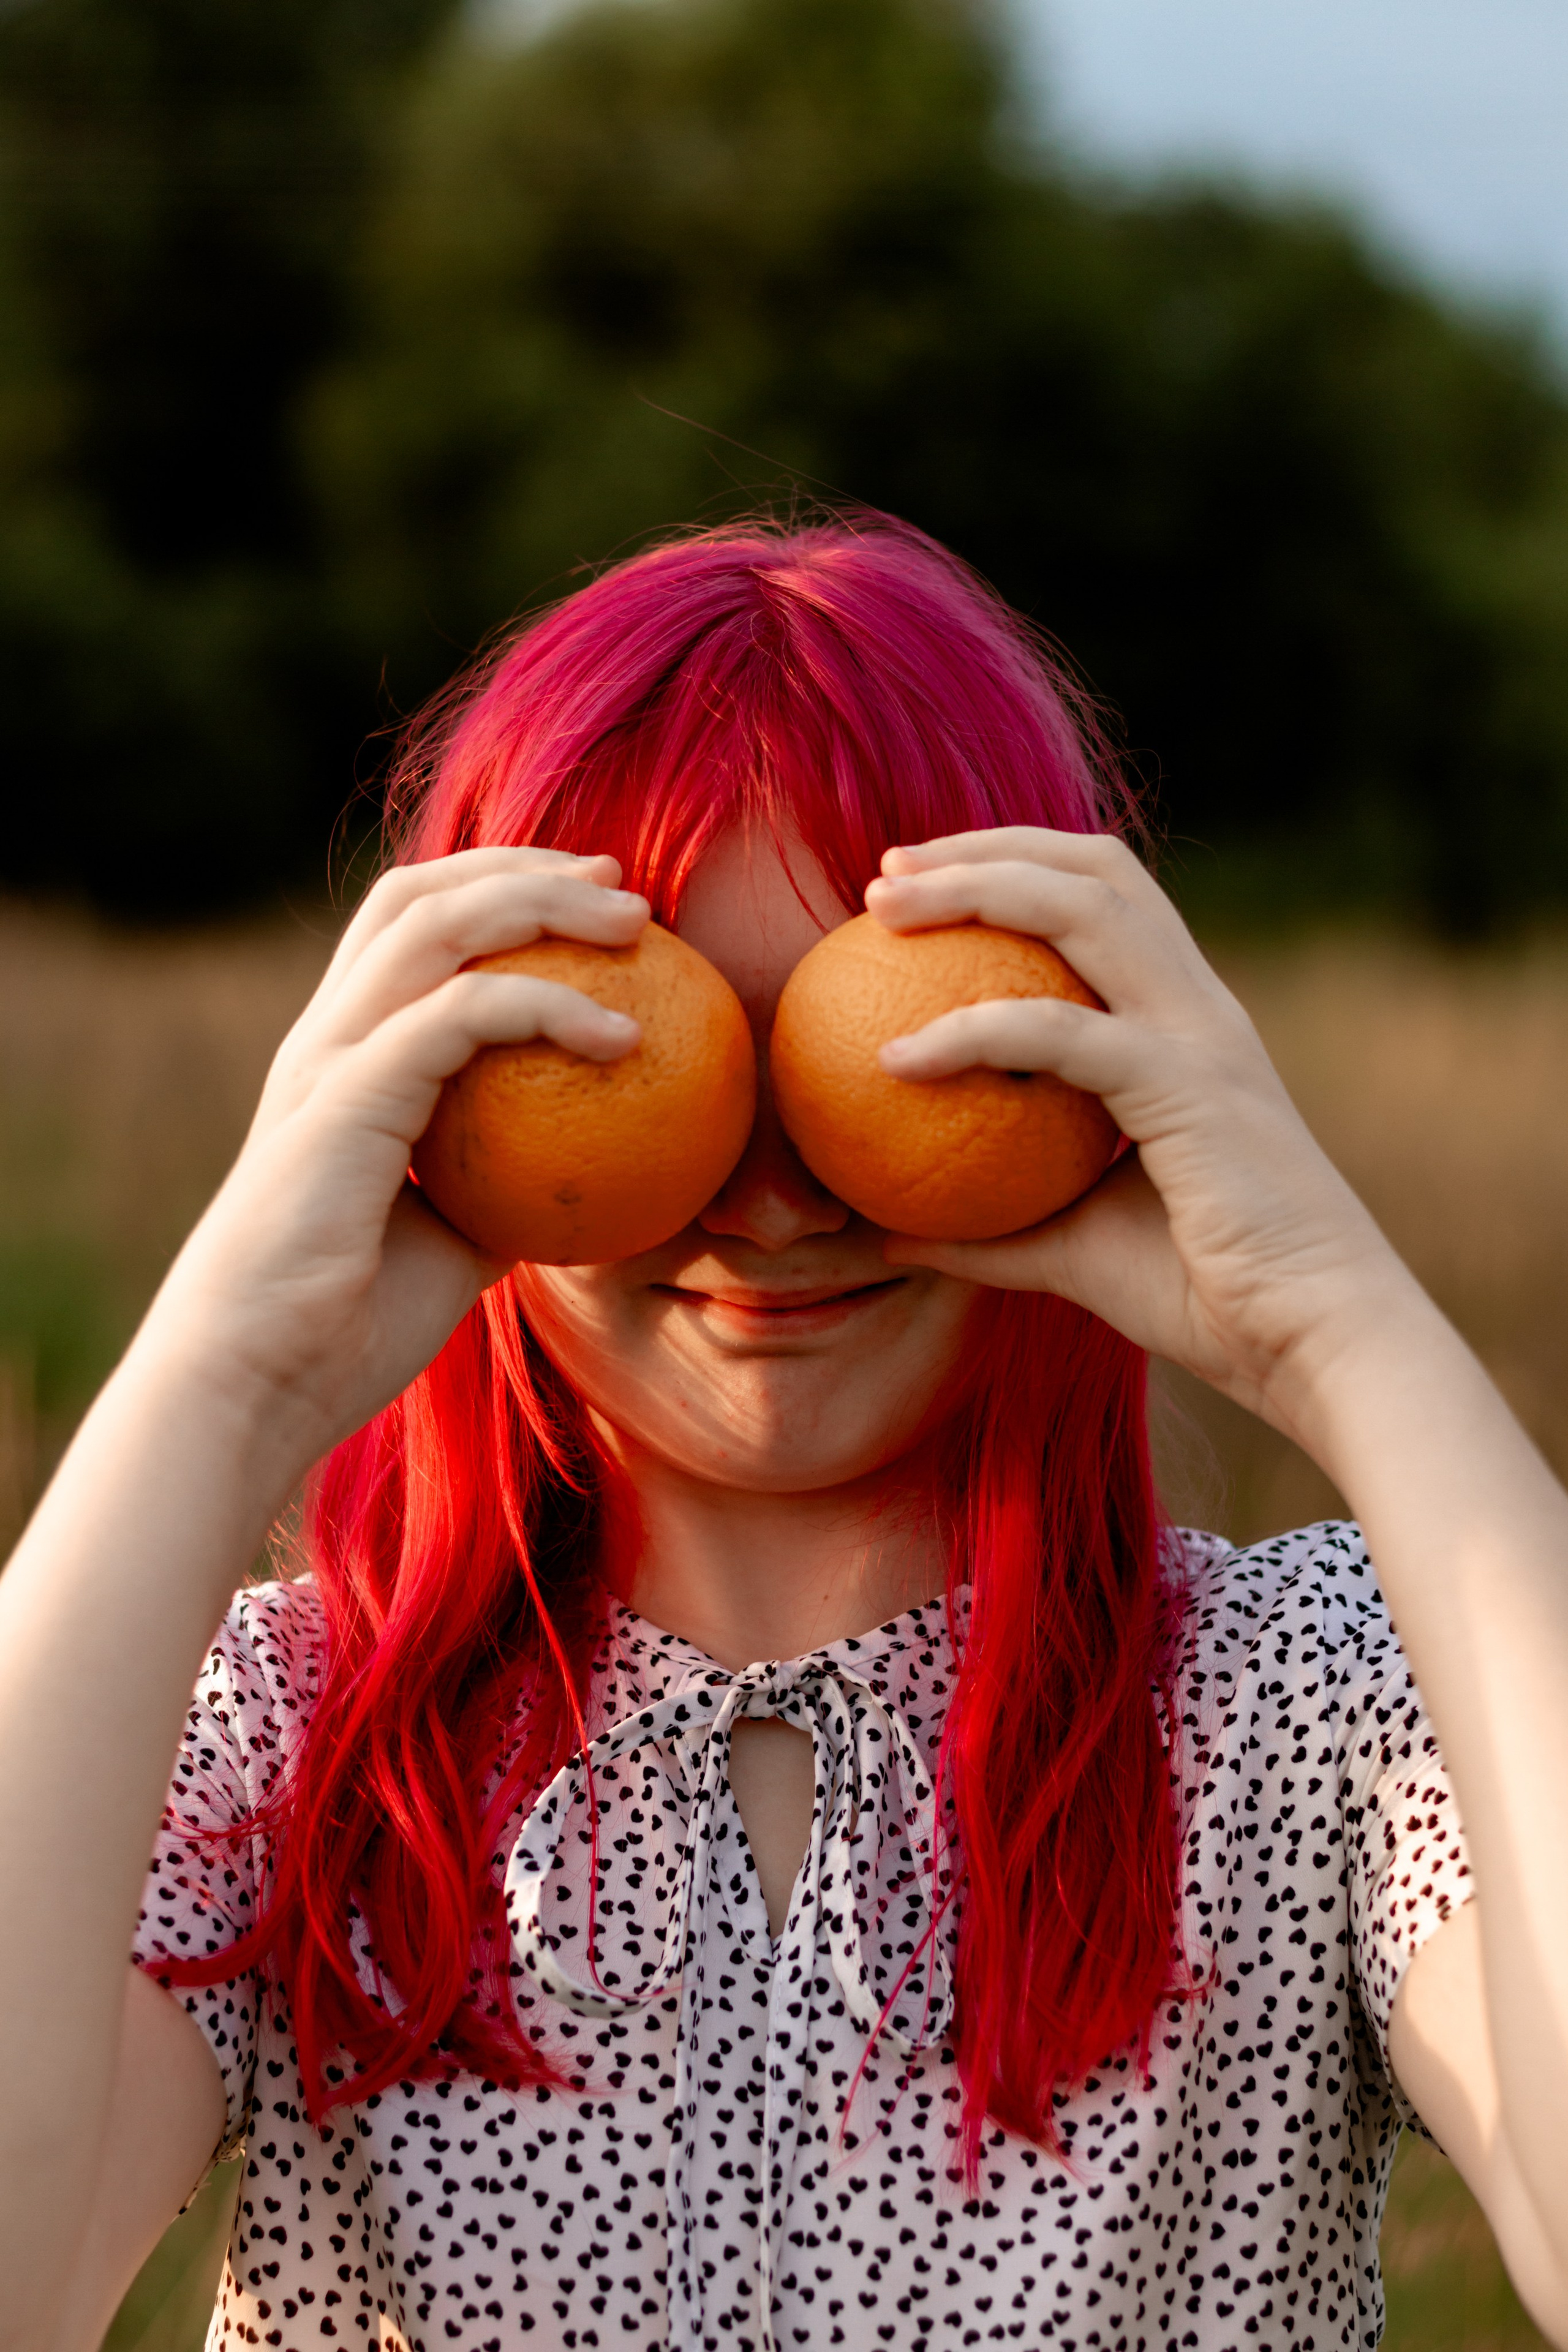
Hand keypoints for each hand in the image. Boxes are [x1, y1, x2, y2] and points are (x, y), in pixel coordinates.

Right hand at [139, 847, 648, 1467]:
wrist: (258, 1385)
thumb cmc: (346, 1332)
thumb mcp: (453, 1245)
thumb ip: (505, 1192)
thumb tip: (593, 1178)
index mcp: (341, 1063)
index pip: (407, 930)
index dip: (496, 890)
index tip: (594, 905)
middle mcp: (325, 1042)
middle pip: (419, 896)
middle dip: (524, 868)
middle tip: (623, 887)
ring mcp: (328, 1062)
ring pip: (436, 927)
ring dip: (542, 906)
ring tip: (635, 926)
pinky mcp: (345, 1099)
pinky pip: (461, 1018)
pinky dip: (548, 1008)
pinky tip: (623, 1039)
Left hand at [865, 829, 1411, 1433]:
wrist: (1313, 1341)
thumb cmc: (1206, 1298)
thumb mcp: (1072, 1252)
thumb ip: (985, 1236)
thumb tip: (889, 1234)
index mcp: (1186, 1026)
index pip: (1106, 900)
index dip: (1015, 866)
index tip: (916, 884)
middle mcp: (1199, 1009)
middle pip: (1095, 872)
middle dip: (986, 847)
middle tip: (885, 871)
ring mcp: (1200, 1038)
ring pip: (1083, 911)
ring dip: (975, 889)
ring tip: (881, 905)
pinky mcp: (1189, 1085)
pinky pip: (1059, 1033)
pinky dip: (972, 1030)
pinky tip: (894, 1059)